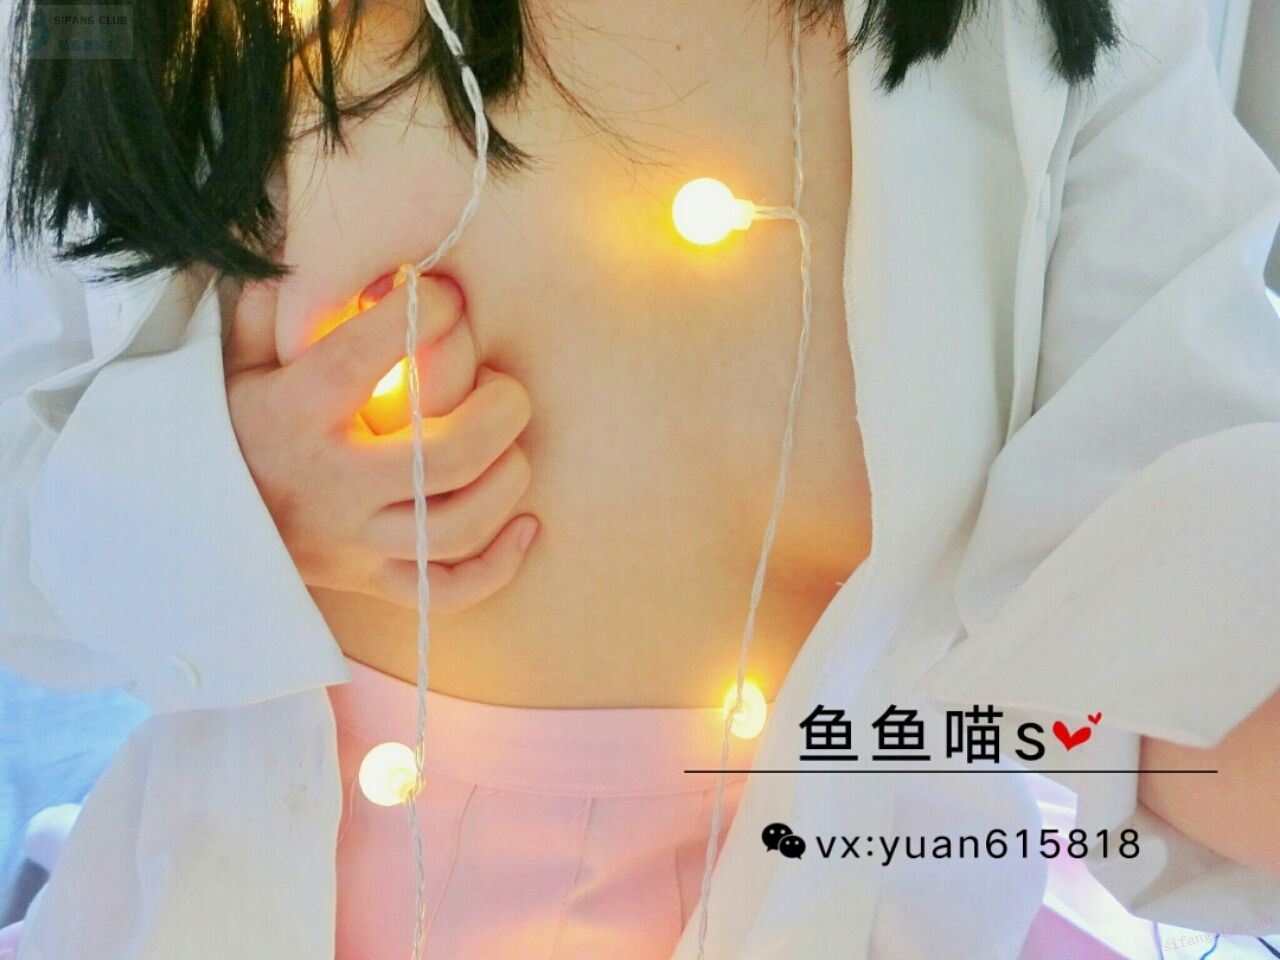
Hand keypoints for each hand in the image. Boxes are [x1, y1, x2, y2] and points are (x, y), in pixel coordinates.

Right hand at [225, 273, 537, 611]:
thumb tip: (320, 246)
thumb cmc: (220, 427)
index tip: (442, 296)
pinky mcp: (372, 582)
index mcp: (295, 415)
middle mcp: (333, 485)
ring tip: (508, 445)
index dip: (425, 314)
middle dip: (499, 409)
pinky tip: (525, 523)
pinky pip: (451, 590)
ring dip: (506, 480)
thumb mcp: (230, 357)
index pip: (371, 356)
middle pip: (448, 456)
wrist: (178, 526)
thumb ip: (274, 303)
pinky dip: (499, 563)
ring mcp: (356, 543)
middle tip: (501, 384)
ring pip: (459, 527)